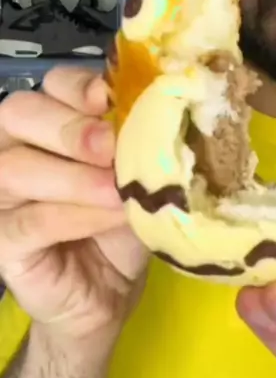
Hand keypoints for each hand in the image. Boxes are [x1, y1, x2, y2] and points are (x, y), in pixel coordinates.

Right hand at [0, 66, 147, 346]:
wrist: (107, 294)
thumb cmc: (120, 224)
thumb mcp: (134, 177)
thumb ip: (136, 145)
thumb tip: (158, 116)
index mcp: (49, 121)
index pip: (52, 83)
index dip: (78, 85)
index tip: (109, 99)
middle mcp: (13, 147)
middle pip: (20, 113)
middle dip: (70, 127)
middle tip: (111, 148)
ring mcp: (0, 194)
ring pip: (18, 167)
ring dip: (74, 176)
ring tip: (116, 190)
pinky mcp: (2, 240)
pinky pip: (30, 219)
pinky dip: (73, 214)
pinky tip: (108, 215)